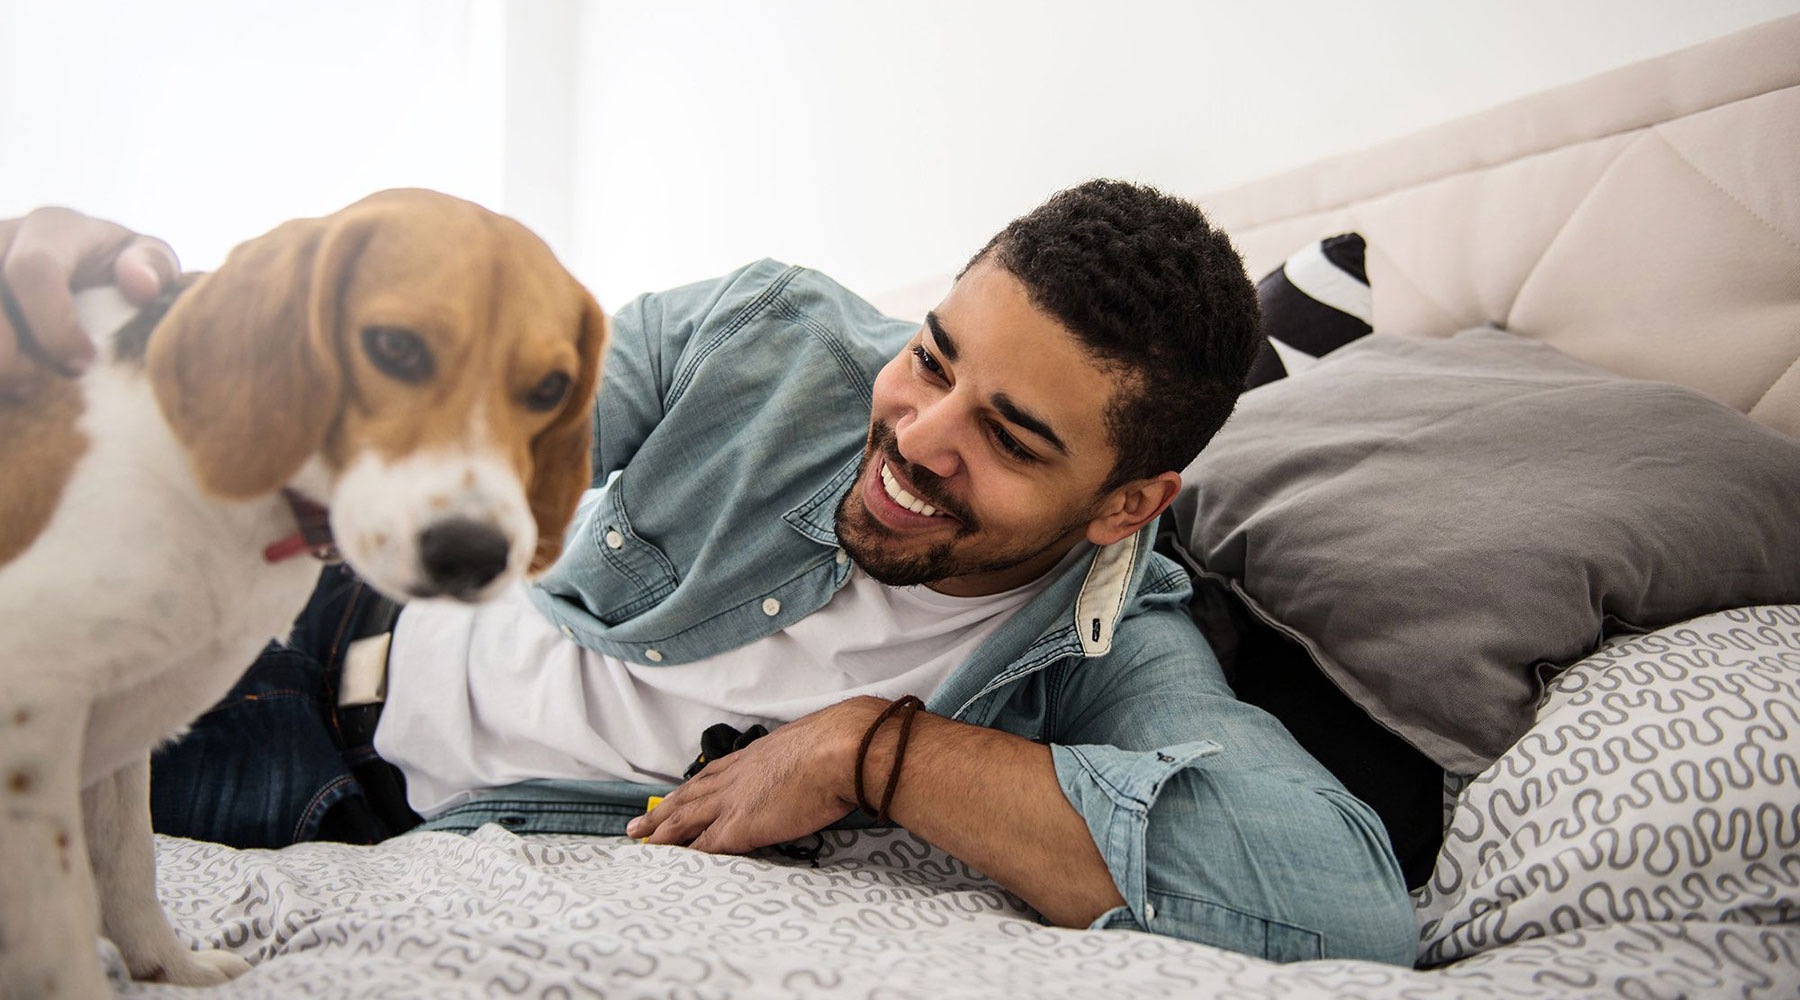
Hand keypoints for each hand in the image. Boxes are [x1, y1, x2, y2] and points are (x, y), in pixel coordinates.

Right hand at [0, 207, 178, 396]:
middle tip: (37, 387)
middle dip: (7, 356)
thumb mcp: (147, 262)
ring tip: (18, 389)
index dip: (53, 325)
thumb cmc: (121, 272)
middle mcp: (0, 236)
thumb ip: (152, 266)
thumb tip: (140, 286)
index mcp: (53, 227)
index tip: (81, 365)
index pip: (32, 270)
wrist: (87, 276)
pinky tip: (4, 387)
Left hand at [625, 699, 882, 853]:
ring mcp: (733, 801)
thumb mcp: (811, 743)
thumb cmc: (838, 744)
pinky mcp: (739, 827)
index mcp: (754, 756)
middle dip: (663, 811)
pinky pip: (704, 845)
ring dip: (662, 832)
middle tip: (638, 824)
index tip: (676, 796)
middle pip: (688, 796)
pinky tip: (673, 865)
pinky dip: (686, 855)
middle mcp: (736, 776)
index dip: (691, 788)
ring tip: (641, 842)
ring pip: (685, 819)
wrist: (841, 749)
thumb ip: (802, 756)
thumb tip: (815, 762)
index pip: (712, 774)